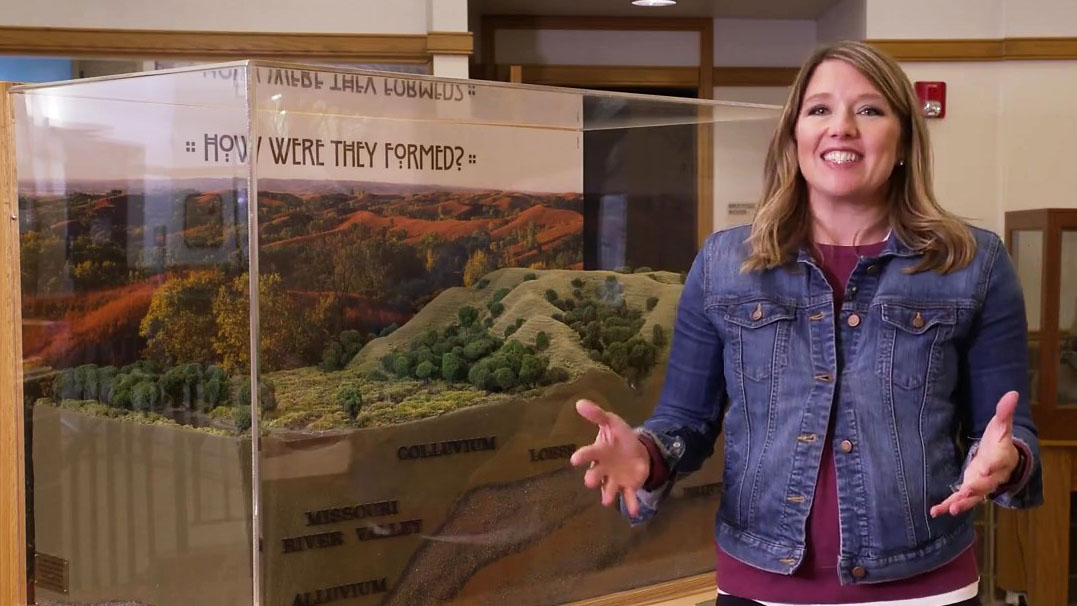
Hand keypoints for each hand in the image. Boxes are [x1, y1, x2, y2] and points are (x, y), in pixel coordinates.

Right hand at [569, 399, 650, 516]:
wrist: (638, 451)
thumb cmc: (620, 438)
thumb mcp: (612, 422)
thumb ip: (597, 415)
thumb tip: (580, 402)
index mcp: (599, 453)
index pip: (588, 454)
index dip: (581, 457)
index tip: (574, 460)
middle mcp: (603, 469)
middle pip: (595, 475)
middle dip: (592, 478)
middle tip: (589, 481)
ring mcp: (615, 479)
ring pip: (609, 489)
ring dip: (608, 495)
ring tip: (608, 501)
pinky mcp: (628, 487)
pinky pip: (628, 497)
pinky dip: (631, 504)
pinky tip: (634, 512)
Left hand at [930, 391, 1020, 517]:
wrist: (1004, 461)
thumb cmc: (1000, 442)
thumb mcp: (1002, 426)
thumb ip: (1004, 412)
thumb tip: (1013, 393)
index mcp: (999, 459)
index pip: (997, 462)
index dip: (992, 466)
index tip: (986, 469)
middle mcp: (991, 476)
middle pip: (985, 484)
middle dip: (976, 488)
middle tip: (966, 492)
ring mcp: (980, 485)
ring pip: (973, 497)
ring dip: (961, 503)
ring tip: (950, 510)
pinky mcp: (969, 490)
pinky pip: (959, 501)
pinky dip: (948, 507)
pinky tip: (934, 512)